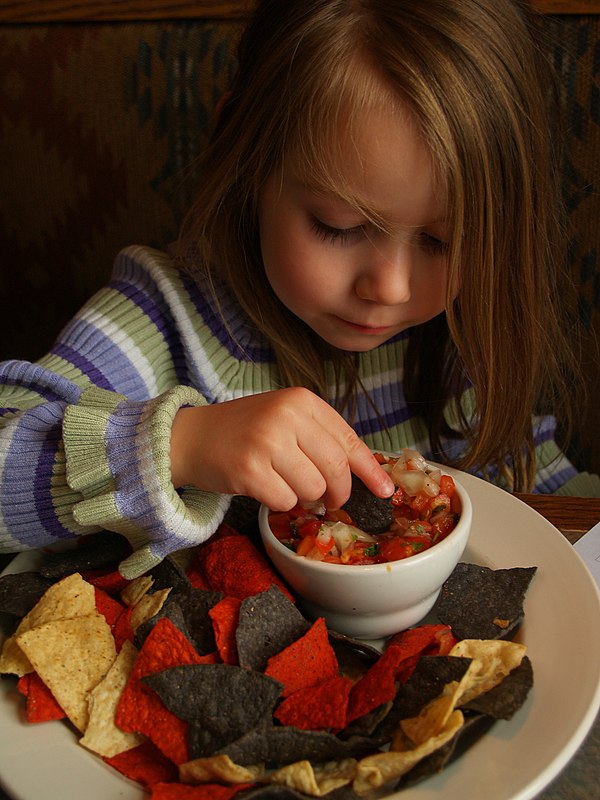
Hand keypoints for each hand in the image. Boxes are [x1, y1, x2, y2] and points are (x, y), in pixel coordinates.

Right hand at [170, 387, 393, 510]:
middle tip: (330, 500)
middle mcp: (287, 415)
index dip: (370, 470)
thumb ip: (320, 438)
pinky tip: (268, 491)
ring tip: (290, 488)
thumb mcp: (286, 419)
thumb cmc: (244, 431)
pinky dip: (282, 504)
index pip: (349, 440)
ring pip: (313, 488)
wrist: (192, 436)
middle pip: (336, 468)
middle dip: (338, 492)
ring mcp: (267, 441)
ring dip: (307, 499)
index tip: (386, 490)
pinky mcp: (248, 469)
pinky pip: (285, 501)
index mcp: (302, 400)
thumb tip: (365, 475)